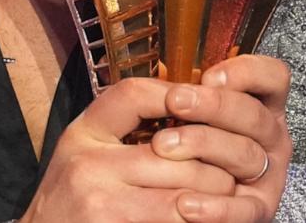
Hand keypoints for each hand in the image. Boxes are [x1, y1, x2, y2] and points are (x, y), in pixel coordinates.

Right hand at [22, 76, 236, 222]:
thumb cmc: (70, 201)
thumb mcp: (82, 154)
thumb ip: (119, 133)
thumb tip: (181, 108)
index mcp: (83, 134)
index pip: (134, 95)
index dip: (177, 95)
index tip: (203, 107)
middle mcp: (90, 164)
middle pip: (178, 152)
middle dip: (218, 166)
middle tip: (236, 173)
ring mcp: (103, 202)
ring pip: (189, 196)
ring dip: (220, 203)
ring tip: (230, 203)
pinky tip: (208, 220)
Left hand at [147, 55, 292, 222]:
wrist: (176, 193)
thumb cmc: (183, 144)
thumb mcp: (188, 111)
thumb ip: (187, 92)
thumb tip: (164, 74)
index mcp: (258, 105)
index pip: (273, 78)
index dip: (248, 72)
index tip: (209, 76)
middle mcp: (270, 137)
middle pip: (255, 114)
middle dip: (214, 104)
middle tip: (175, 101)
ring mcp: (268, 174)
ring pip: (247, 153)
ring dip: (204, 145)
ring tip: (162, 146)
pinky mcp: (258, 210)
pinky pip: (244, 210)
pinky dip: (216, 208)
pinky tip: (186, 205)